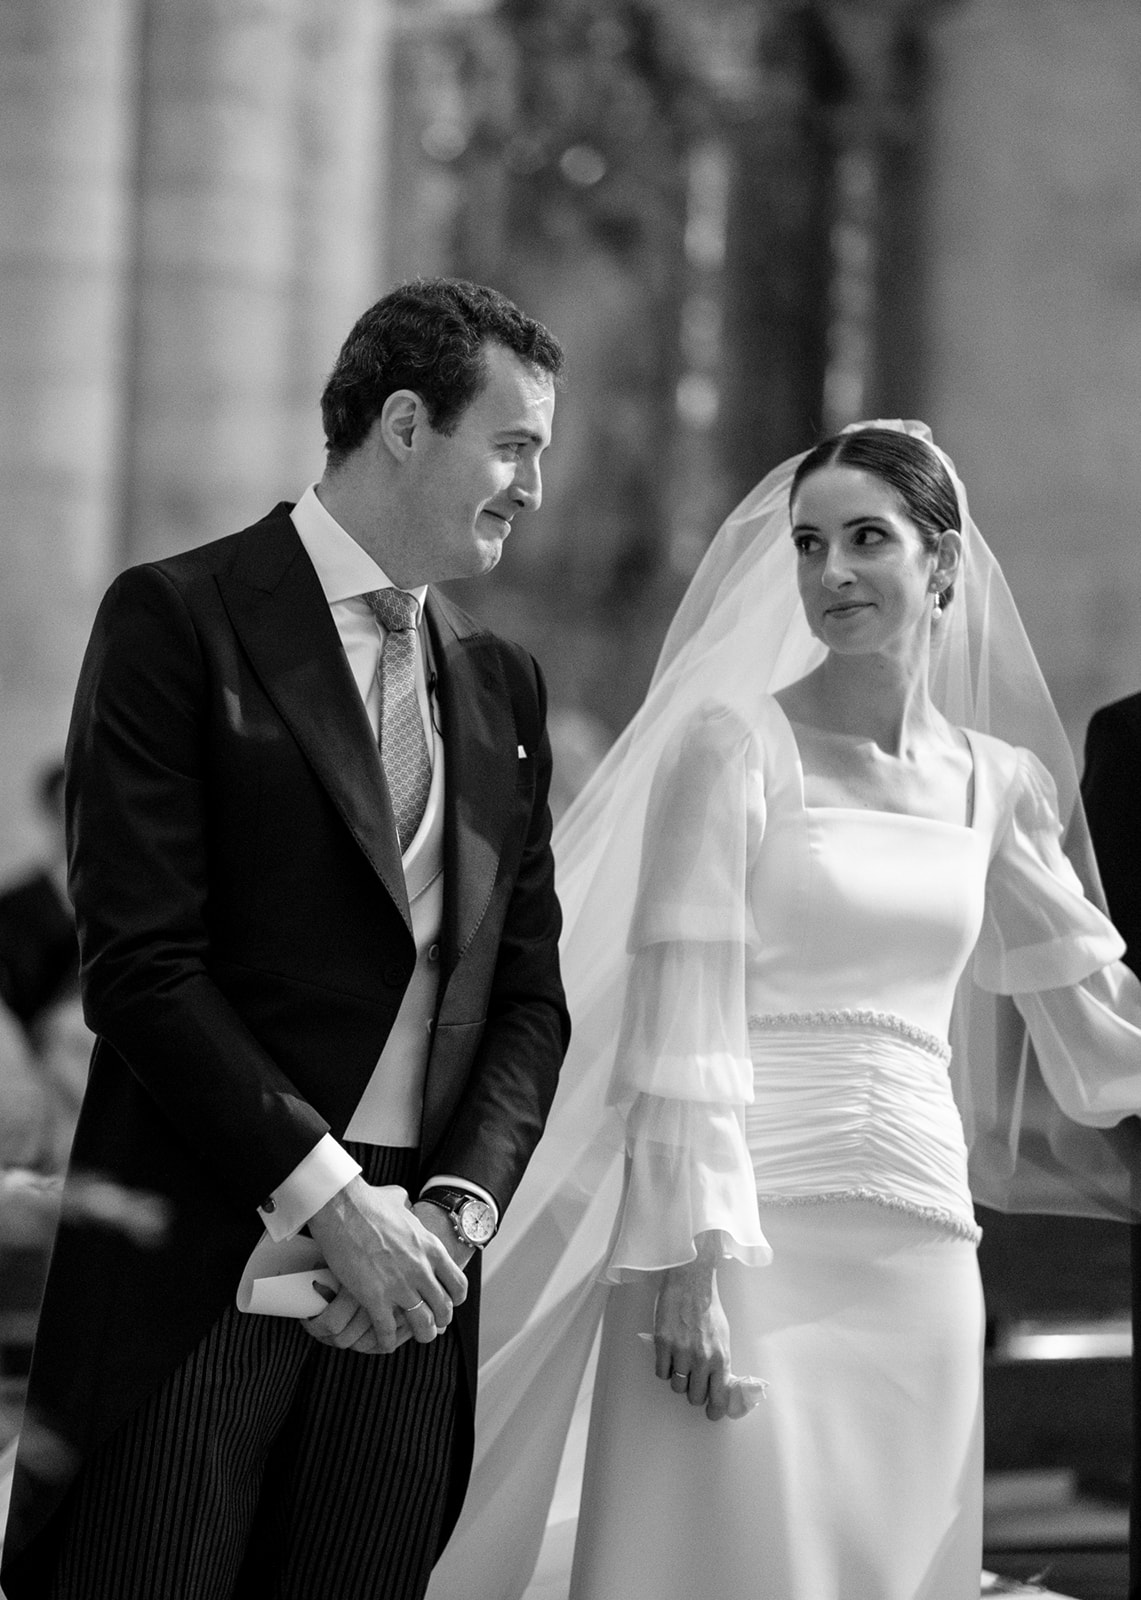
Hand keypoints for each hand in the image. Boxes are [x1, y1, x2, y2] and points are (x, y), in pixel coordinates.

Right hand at [307, 1178, 467, 1353]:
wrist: (342, 1206)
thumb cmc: (368, 1201)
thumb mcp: (400, 1201)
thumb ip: (409, 1209)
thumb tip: (406, 1203)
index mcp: (430, 1248)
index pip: (458, 1284)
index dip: (454, 1299)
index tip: (447, 1303)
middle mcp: (421, 1269)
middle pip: (443, 1308)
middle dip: (440, 1320)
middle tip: (433, 1324)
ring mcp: (399, 1285)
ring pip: (423, 1324)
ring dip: (421, 1334)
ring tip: (415, 1336)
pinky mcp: (375, 1297)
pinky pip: (388, 1330)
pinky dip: (388, 1341)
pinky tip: (385, 1342)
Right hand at [653, 1253, 732, 1420]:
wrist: (690, 1282)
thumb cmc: (708, 1308)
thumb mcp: (723, 1337)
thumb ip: (720, 1362)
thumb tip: (718, 1385)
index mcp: (721, 1358)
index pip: (719, 1398)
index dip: (714, 1410)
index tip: (711, 1412)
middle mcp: (702, 1359)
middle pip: (695, 1397)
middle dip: (694, 1392)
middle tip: (693, 1380)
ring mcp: (681, 1352)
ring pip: (676, 1387)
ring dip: (678, 1379)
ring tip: (680, 1363)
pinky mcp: (663, 1344)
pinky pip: (661, 1372)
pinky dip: (664, 1367)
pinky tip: (669, 1355)